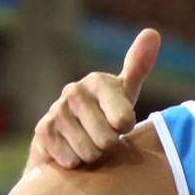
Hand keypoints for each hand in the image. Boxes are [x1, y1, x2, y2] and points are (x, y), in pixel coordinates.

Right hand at [28, 28, 158, 169]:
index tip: (120, 124)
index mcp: (98, 81)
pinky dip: (74, 162)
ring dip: (92, 156)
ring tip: (88, 143)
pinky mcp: (42, 132)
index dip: (124, 129)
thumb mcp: (126, 92)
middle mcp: (74, 91)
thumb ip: (139, 65)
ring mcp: (56, 111)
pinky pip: (71, 159)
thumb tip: (152, 32)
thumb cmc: (106, 113)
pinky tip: (71, 150)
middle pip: (106, 139)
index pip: (123, 119)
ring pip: (89, 151)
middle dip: (108, 145)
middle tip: (102, 137)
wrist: (68, 138)